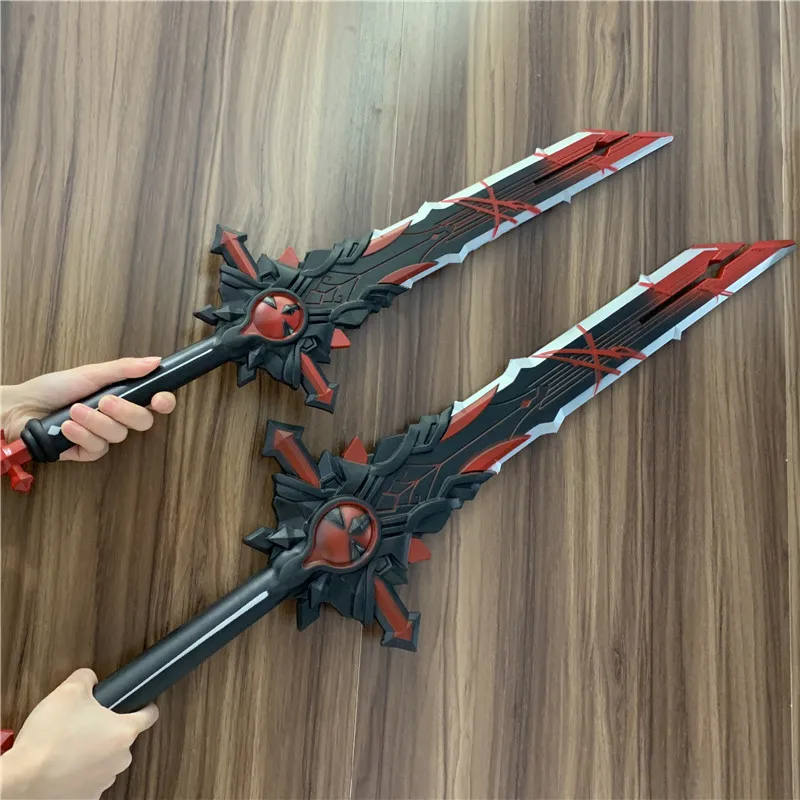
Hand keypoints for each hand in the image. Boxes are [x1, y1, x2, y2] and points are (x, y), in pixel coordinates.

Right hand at [0, 669, 157, 798]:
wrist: (22, 780)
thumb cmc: (47, 740)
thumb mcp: (68, 691)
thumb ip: (86, 678)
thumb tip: (90, 679)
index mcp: (123, 731)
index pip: (150, 715)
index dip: (144, 706)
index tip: (139, 705)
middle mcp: (120, 759)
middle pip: (123, 737)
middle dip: (107, 729)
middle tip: (85, 724)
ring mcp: (104, 781)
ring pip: (106, 759)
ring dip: (93, 752)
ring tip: (69, 746)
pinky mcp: (88, 797)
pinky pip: (91, 779)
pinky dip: (81, 772)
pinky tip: (64, 764)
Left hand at [1, 357, 176, 461]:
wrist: (20, 408)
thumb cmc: (52, 388)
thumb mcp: (90, 372)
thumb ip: (125, 369)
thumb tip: (155, 361)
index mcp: (122, 396)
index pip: (154, 403)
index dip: (163, 402)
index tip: (159, 399)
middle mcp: (116, 417)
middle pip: (143, 422)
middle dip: (125, 412)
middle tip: (105, 401)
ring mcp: (104, 436)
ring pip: (119, 435)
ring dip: (95, 421)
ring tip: (74, 410)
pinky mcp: (88, 452)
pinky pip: (98, 448)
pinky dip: (82, 435)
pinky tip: (68, 427)